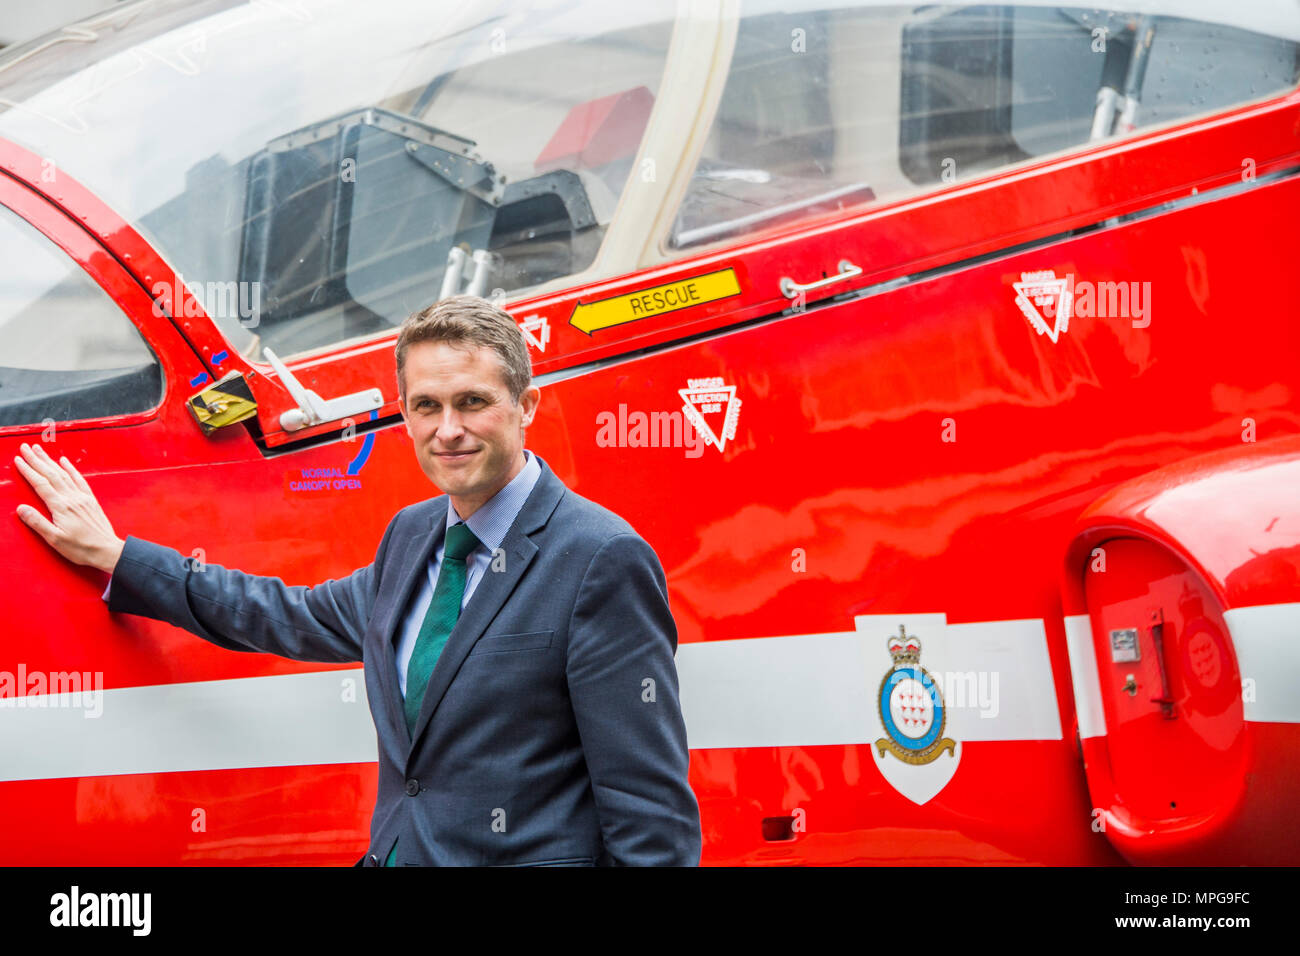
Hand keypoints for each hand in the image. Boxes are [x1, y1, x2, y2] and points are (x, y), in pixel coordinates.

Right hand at [13, 442, 124, 573]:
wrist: (107, 550)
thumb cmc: (81, 548)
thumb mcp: (55, 539)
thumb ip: (37, 522)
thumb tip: (21, 508)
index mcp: (61, 507)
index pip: (41, 484)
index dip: (28, 470)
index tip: (18, 459)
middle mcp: (72, 498)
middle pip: (51, 474)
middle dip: (36, 459)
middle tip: (25, 447)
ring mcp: (82, 497)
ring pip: (63, 474)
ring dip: (50, 460)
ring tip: (39, 449)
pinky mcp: (90, 500)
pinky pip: (79, 480)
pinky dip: (71, 469)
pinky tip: (64, 461)